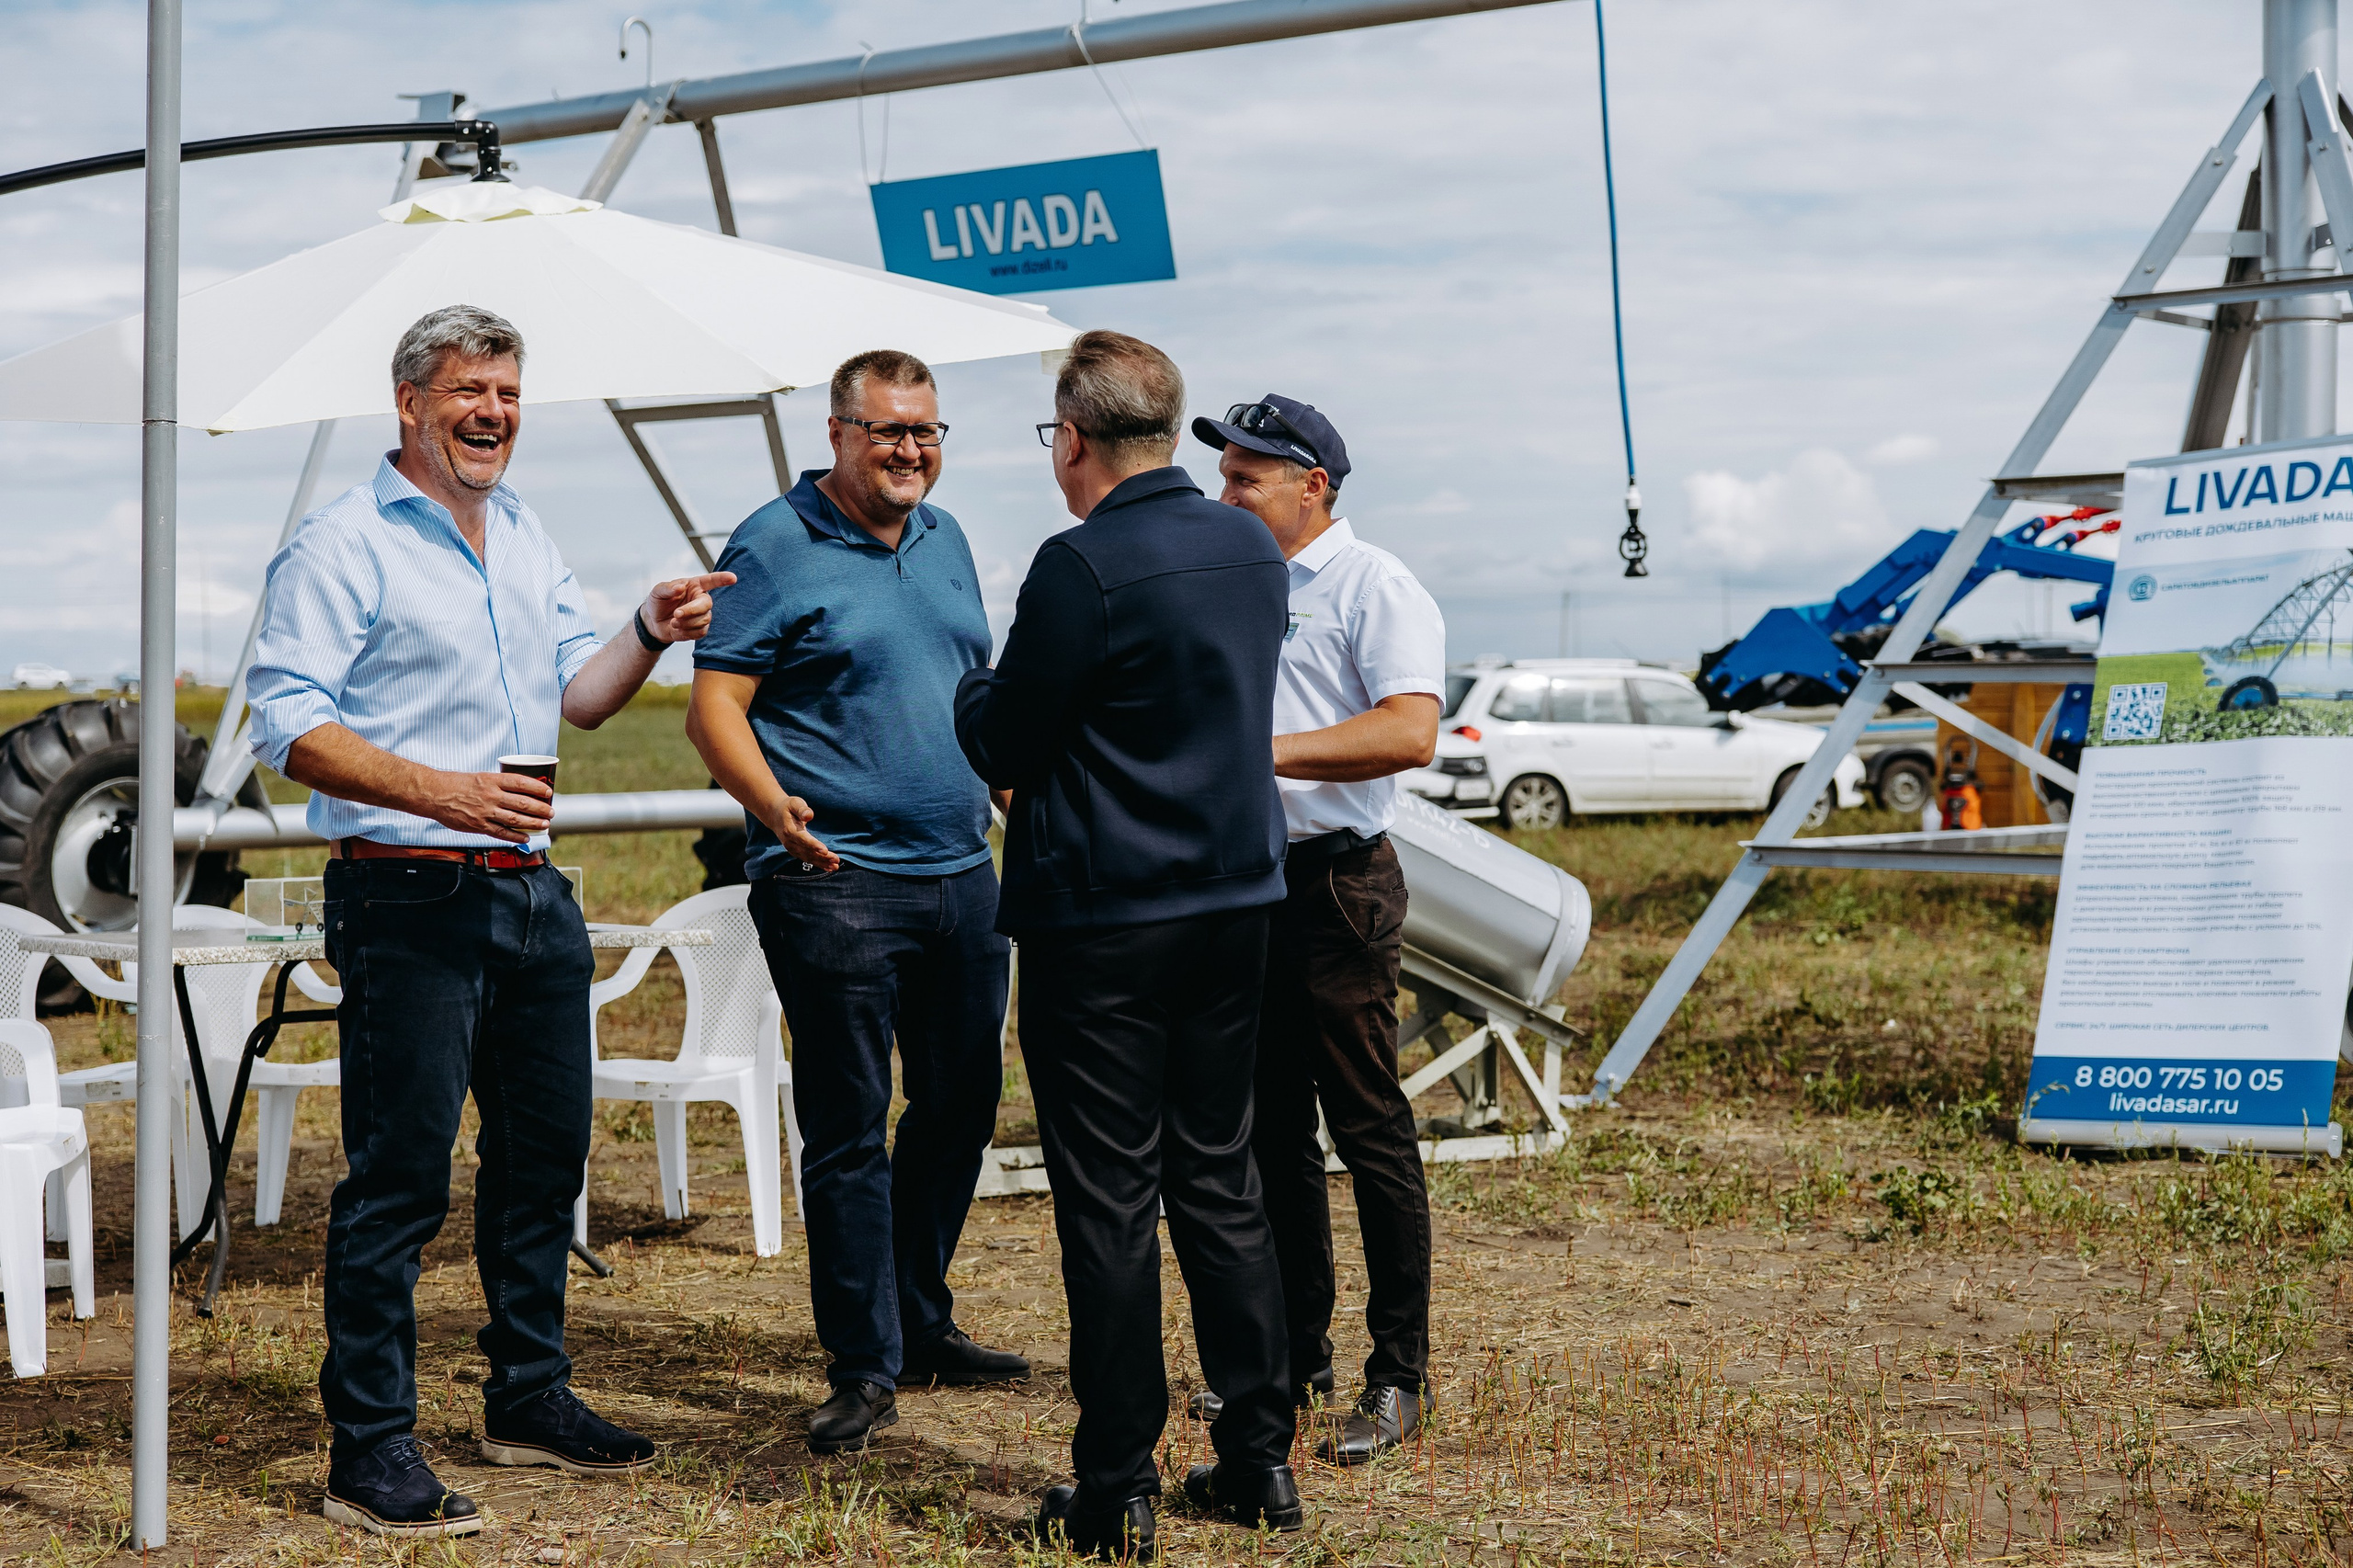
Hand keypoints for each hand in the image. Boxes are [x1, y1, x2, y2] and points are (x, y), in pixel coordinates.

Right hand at [430, 771, 553, 843]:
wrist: (434, 794)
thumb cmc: (457, 784)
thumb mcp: (480, 777)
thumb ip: (498, 784)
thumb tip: (518, 791)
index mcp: (492, 780)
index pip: (521, 782)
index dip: (538, 788)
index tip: (548, 792)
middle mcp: (491, 795)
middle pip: (523, 802)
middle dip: (541, 808)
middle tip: (551, 811)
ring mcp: (485, 812)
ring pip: (516, 819)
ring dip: (533, 823)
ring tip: (545, 824)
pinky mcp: (479, 825)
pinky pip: (501, 833)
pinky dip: (516, 837)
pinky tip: (526, 838)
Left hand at [641, 572, 737, 643]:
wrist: (654, 622)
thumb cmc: (658, 602)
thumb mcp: (658, 591)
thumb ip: (667, 588)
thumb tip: (679, 588)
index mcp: (695, 586)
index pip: (711, 581)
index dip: (722, 579)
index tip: (732, 578)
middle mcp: (701, 600)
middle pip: (707, 605)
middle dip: (692, 611)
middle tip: (676, 614)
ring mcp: (703, 615)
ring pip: (704, 621)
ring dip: (687, 623)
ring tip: (673, 622)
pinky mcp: (700, 629)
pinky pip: (700, 633)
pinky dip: (687, 632)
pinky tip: (677, 629)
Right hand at [765, 792, 838, 872]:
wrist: (775, 815)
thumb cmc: (788, 807)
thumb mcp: (794, 803)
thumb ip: (802, 809)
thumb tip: (809, 815)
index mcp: (790, 830)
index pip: (803, 839)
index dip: (814, 845)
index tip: (825, 851)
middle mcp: (790, 842)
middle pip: (808, 851)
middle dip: (823, 857)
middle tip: (836, 860)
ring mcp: (792, 848)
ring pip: (808, 858)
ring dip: (823, 863)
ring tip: (835, 866)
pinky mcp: (796, 851)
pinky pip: (808, 859)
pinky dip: (819, 864)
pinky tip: (829, 868)